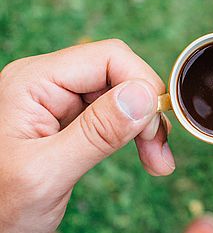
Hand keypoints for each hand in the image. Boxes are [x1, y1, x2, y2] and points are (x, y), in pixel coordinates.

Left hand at [0, 39, 174, 232]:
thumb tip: (145, 96)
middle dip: (147, 111)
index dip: (141, 86)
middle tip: (159, 154)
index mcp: (33, 82)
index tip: (153, 129)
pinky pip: (113, 115)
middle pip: (119, 75)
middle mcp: (47, 83)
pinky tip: (147, 157)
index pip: (108, 58)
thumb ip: (97, 133)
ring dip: (145, 126)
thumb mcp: (47, 174)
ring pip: (122, 95)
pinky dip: (134, 135)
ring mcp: (58, 101)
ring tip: (157, 162)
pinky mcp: (69, 121)